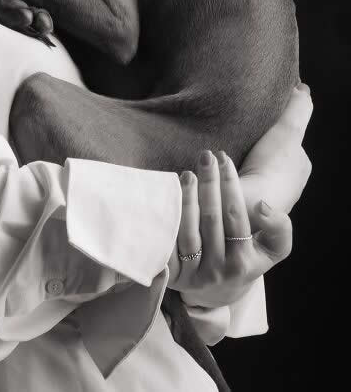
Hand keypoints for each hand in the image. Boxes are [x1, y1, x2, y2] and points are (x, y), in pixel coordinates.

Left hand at [167, 149, 292, 308]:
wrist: (216, 292)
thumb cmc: (244, 259)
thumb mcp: (270, 251)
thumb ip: (279, 229)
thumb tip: (263, 206)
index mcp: (243, 264)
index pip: (235, 216)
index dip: (230, 185)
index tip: (225, 159)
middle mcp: (218, 271)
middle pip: (211, 219)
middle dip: (209, 182)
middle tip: (207, 156)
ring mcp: (192, 274)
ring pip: (188, 230)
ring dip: (188, 197)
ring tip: (189, 173)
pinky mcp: (171, 273)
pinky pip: (168, 241)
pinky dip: (169, 216)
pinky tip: (170, 194)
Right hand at [238, 83, 312, 216]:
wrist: (247, 205)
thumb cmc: (271, 170)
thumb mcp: (288, 131)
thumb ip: (297, 109)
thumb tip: (303, 89)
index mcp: (300, 168)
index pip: (289, 143)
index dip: (275, 131)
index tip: (260, 124)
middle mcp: (288, 186)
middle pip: (271, 157)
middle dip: (258, 148)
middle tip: (239, 136)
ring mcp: (267, 199)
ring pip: (256, 172)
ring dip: (243, 162)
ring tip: (225, 151)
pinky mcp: (247, 206)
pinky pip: (240, 185)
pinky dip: (232, 176)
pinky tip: (221, 169)